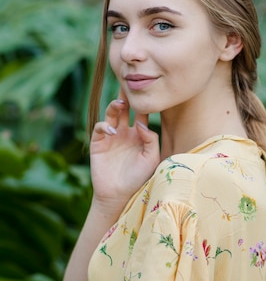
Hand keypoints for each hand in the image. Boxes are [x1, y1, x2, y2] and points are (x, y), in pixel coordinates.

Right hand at [89, 90, 159, 212]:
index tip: (148, 90)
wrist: (119, 195)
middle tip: (128, 85)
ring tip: (120, 103)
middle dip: (126, 97)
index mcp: (139, 135)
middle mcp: (125, 132)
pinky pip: (100, 128)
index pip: (142, 113)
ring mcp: (111, 136)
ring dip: (114, 106)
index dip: (144, 102)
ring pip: (111, 114)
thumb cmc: (139, 178)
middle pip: (125, 108)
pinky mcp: (98, 143)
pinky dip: (104, 125)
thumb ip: (151, 139)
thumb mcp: (151, 159)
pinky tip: (112, 130)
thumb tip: (141, 122)